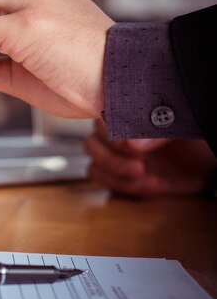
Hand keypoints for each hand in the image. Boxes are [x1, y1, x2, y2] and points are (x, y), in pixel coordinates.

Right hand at [84, 120, 215, 196]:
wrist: (207, 165)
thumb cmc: (193, 140)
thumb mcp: (181, 128)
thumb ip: (158, 132)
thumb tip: (133, 146)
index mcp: (128, 112)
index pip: (103, 117)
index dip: (114, 134)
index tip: (134, 147)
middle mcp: (116, 131)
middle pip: (93, 142)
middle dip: (114, 158)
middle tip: (140, 164)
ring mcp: (115, 153)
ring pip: (95, 163)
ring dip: (117, 173)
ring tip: (144, 175)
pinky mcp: (117, 173)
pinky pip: (102, 179)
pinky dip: (125, 186)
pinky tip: (152, 185)